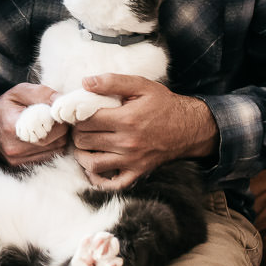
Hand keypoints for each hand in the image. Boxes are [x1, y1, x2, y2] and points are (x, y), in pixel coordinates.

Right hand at [0, 83, 68, 166]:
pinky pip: (50, 157)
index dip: (60, 118)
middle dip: (62, 127)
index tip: (58, 111)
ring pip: (57, 151)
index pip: (50, 126)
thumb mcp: (20, 91)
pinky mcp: (21, 166)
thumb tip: (63, 101)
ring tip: (50, 127)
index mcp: (13, 126)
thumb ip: (43, 94)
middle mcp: (15, 147)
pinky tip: (45, 137)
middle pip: (57, 140)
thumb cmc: (6, 106)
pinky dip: (53, 147)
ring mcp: (18, 159)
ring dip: (60, 138)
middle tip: (56, 117)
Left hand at [70, 74, 216, 189]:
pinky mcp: (137, 172)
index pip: (86, 121)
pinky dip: (99, 178)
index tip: (78, 113)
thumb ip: (112, 81)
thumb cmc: (163, 104)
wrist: (189, 127)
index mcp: (126, 119)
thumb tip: (85, 82)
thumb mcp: (141, 85)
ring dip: (82, 154)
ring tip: (84, 144)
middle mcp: (127, 142)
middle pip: (85, 142)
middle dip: (78, 133)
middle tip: (80, 127)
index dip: (76, 116)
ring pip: (92, 164)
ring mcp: (132, 160)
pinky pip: (112, 184)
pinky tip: (95, 166)